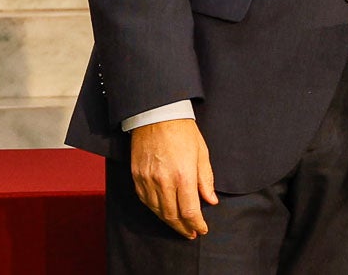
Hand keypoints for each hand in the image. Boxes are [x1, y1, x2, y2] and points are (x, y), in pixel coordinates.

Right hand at [129, 118, 217, 238]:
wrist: (156, 114)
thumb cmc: (182, 131)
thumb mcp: (201, 153)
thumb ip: (206, 179)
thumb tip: (211, 201)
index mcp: (183, 175)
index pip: (190, 211)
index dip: (197, 224)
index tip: (202, 229)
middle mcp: (164, 181)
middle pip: (173, 215)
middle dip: (183, 228)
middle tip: (191, 233)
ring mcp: (148, 180)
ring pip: (158, 211)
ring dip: (169, 222)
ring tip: (179, 226)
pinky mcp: (137, 176)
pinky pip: (145, 201)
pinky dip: (155, 210)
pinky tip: (163, 212)